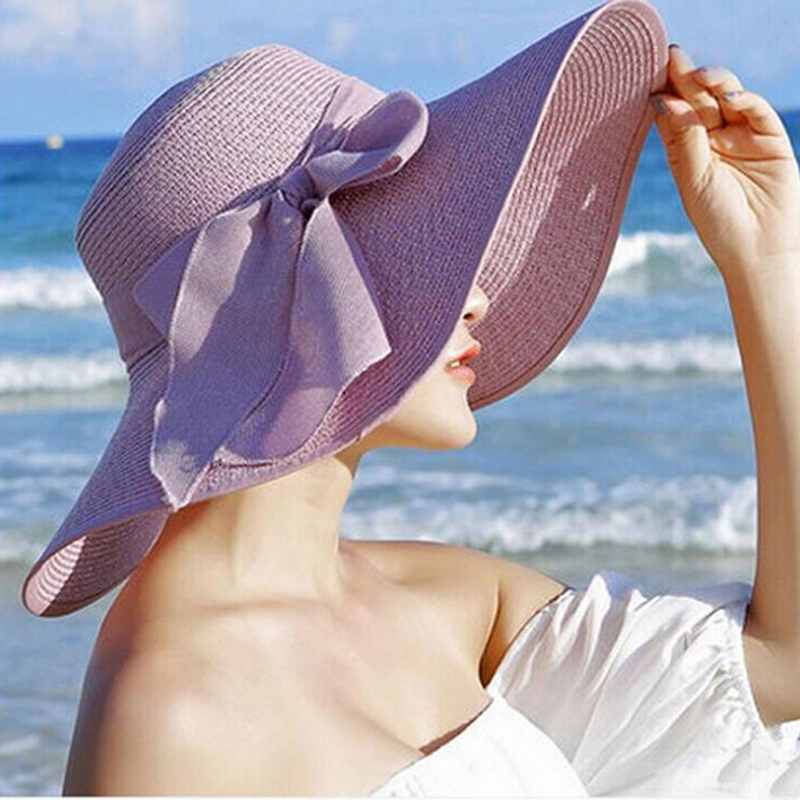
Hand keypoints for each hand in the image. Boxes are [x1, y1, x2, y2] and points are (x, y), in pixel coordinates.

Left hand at [650, 45, 799, 281]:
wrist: (756, 250)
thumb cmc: (718, 221)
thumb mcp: (694, 178)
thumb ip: (684, 138)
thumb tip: (663, 100)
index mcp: (686, 150)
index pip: (674, 114)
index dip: (665, 93)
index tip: (649, 72)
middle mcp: (713, 139)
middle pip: (698, 101)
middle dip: (686, 79)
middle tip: (673, 56)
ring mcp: (742, 137)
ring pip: (728, 99)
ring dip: (715, 83)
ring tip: (699, 74)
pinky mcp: (770, 139)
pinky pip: (757, 112)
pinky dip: (745, 100)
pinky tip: (729, 97)